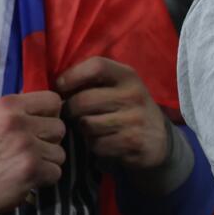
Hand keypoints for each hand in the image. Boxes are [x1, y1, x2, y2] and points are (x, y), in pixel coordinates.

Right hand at [0, 92, 65, 214]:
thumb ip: (20, 111)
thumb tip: (51, 107)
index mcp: (8, 106)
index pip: (52, 100)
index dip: (50, 115)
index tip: (40, 126)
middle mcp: (19, 123)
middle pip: (59, 128)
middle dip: (48, 141)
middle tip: (30, 150)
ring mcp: (27, 146)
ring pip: (60, 152)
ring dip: (47, 162)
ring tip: (26, 164)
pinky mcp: (32, 169)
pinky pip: (56, 171)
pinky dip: (44, 178)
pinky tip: (27, 177)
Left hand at [53, 56, 170, 173]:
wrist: (158, 140)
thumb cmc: (126, 110)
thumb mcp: (117, 88)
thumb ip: (92, 83)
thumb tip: (55, 87)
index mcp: (128, 76)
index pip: (96, 66)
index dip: (72, 76)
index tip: (61, 88)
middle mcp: (134, 94)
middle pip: (83, 101)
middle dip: (70, 111)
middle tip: (72, 116)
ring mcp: (135, 119)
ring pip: (87, 125)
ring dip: (82, 131)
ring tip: (90, 130)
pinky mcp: (134, 142)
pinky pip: (97, 145)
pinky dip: (94, 147)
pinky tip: (104, 143)